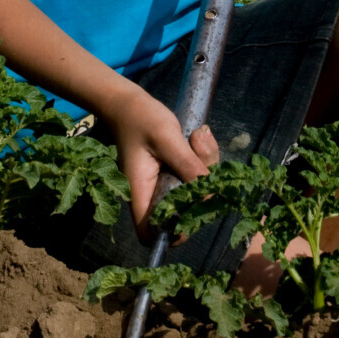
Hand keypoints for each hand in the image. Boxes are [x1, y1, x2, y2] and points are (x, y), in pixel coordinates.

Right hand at [105, 86, 218, 240]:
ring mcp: (162, 183)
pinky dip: (201, 160)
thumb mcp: (167, 138)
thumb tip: (209, 193)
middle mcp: (151, 193)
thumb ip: (187, 165)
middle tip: (201, 156)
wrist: (128, 102)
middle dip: (200, 190)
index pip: (150, 233)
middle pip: (180, 212)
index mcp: (141, 192)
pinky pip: (193, 176)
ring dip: (204, 169)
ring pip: (192, 192)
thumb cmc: (141, 119)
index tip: (193, 215)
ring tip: (197, 137)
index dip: (170, 235)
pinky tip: (197, 138)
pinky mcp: (171, 172)